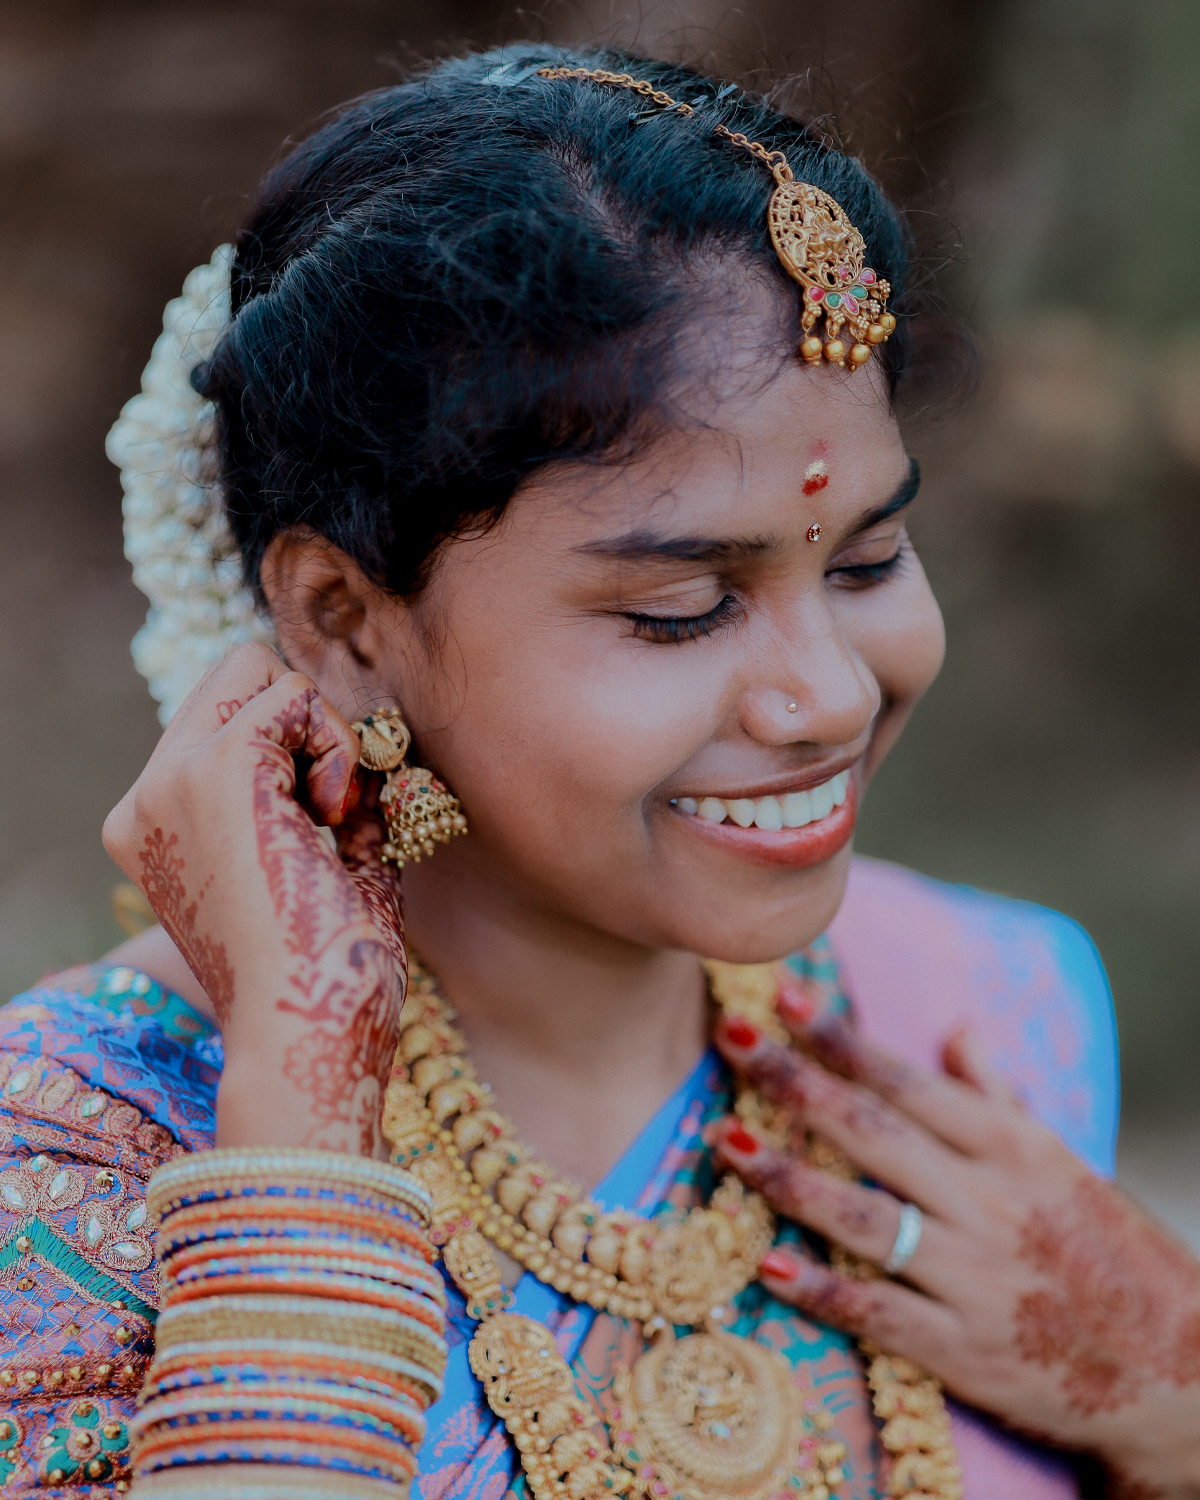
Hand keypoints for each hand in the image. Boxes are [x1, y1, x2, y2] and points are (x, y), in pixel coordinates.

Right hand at [103, 644, 405, 1155]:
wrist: (304, 1033)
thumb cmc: (324, 972)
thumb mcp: (319, 865)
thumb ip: (321, 795)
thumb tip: (368, 732)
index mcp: (154, 826)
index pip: (224, 714)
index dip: (293, 744)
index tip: (321, 823)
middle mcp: (145, 799)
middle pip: (236, 671)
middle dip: (302, 720)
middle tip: (330, 811)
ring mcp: (170, 781)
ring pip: (263, 670)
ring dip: (320, 735)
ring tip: (329, 823)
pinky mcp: (217, 769)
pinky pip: (294, 694)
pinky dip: (335, 744)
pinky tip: (333, 819)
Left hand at [712, 992, 1199, 1496]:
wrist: (1178, 1370)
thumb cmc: (1108, 1250)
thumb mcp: (1061, 1161)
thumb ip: (998, 1096)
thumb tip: (958, 1025)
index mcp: (1012, 1147)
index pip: (910, 1079)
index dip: (843, 1039)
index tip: (787, 997)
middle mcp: (989, 1201)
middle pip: (873, 1131)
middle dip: (794, 1081)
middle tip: (730, 1038)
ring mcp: (974, 1277)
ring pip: (863, 1216)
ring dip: (787, 1177)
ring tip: (726, 1141)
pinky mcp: (964, 1351)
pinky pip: (878, 1313)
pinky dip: (821, 1289)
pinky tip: (768, 1264)